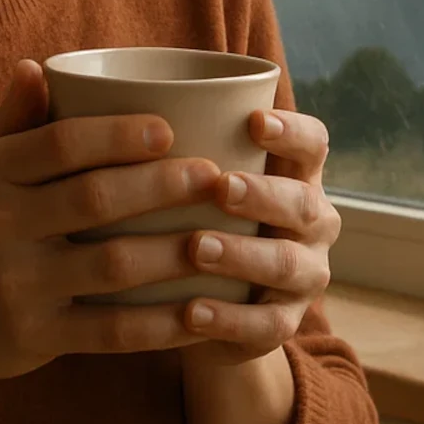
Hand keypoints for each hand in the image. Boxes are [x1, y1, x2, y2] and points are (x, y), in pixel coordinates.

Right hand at [0, 59, 220, 393]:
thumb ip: (13, 120)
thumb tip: (38, 65)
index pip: (60, 144)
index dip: (117, 134)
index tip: (170, 128)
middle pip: (94, 198)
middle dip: (161, 185)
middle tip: (214, 175)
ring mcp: (16, 287)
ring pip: (111, 265)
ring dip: (173, 251)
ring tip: (221, 238)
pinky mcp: (35, 338)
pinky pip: (110, 331)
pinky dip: (160, 324)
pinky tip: (200, 313)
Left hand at [179, 108, 339, 366]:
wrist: (202, 303)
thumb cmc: (195, 215)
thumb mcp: (197, 180)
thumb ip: (182, 148)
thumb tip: (109, 98)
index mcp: (297, 175)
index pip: (314, 144)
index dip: (292, 131)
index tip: (254, 120)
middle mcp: (312, 222)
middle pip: (305, 204)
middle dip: (264, 194)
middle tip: (221, 187)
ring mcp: (305, 275)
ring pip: (287, 264)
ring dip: (241, 254)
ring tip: (195, 247)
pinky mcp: (284, 324)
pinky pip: (266, 325)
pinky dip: (228, 319)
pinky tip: (191, 311)